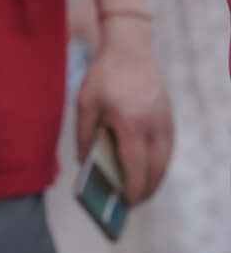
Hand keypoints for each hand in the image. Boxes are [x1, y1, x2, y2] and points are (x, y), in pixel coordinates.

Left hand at [77, 23, 172, 203]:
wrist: (130, 48)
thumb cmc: (103, 77)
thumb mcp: (85, 106)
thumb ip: (85, 136)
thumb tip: (87, 162)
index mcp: (130, 124)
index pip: (135, 166)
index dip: (132, 188)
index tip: (127, 203)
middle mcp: (152, 125)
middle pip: (156, 168)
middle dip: (146, 189)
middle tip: (132, 203)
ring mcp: (164, 120)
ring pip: (165, 159)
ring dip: (155, 177)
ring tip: (141, 191)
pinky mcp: (168, 116)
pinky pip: (167, 146)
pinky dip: (159, 162)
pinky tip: (148, 169)